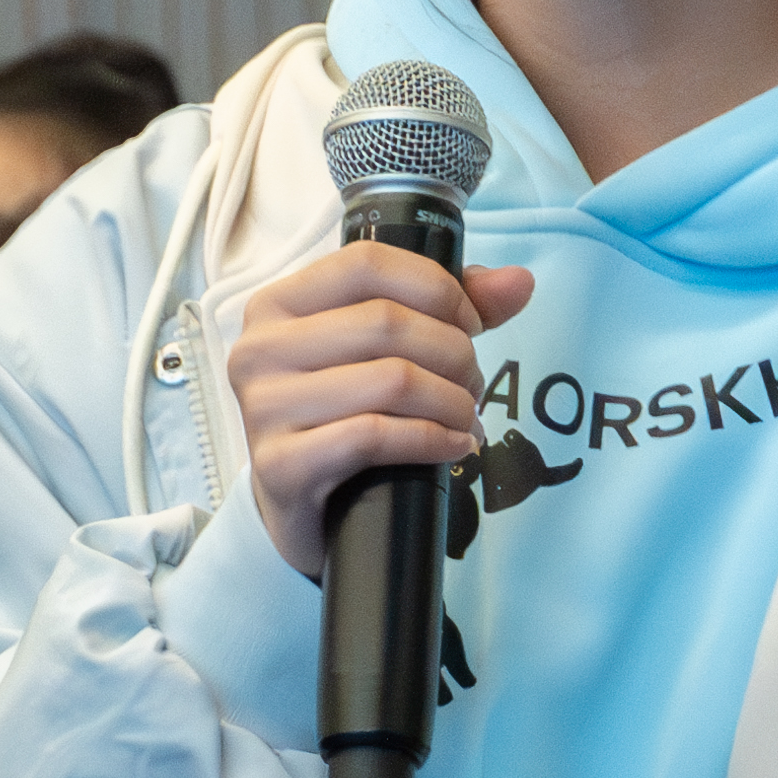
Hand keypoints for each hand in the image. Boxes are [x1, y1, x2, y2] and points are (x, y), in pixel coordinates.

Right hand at [227, 244, 535, 578]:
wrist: (301, 513)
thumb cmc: (341, 417)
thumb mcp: (381, 352)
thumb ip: (446, 308)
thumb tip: (519, 282)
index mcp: (278, 305)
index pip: (365, 264)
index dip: (435, 288)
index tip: (470, 323)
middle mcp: (259, 348)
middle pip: (386, 323)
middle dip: (454, 353)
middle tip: (473, 384)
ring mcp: (264, 408)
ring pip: (391, 379)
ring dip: (451, 401)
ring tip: (466, 417)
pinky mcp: (281, 464)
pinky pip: (376, 436)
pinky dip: (433, 440)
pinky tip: (455, 446)